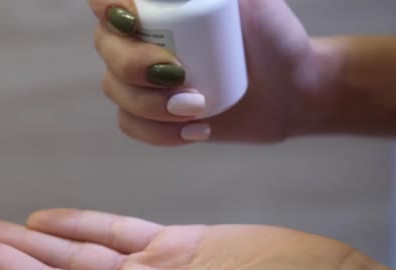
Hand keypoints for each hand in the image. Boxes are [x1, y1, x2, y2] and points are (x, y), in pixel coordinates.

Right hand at [88, 0, 334, 144]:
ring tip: (200, 108)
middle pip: (106, 45)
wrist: (290, 87)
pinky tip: (197, 131)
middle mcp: (139, 37)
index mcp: (156, 3)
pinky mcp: (150, 114)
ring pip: (114, 88)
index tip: (133, 19)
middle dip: (133, 63)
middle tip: (178, 73)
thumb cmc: (274, 35)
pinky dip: (158, 131)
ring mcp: (141, 78)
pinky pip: (129, 124)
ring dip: (151, 104)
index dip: (105, 5)